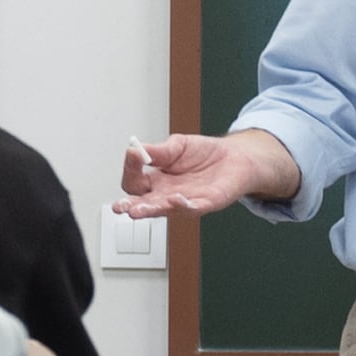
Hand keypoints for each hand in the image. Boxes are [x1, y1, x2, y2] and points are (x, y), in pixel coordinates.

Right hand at [113, 130, 297, 220]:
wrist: (234, 157)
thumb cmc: (204, 154)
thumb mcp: (177, 145)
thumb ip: (157, 150)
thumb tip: (135, 149)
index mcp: (156, 180)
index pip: (134, 182)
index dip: (130, 170)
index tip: (132, 155)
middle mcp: (167, 194)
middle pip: (143, 204)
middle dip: (131, 206)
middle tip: (121, 207)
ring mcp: (185, 201)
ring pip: (164, 210)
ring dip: (151, 210)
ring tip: (138, 210)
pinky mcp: (206, 203)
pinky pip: (193, 208)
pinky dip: (183, 205)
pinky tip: (175, 199)